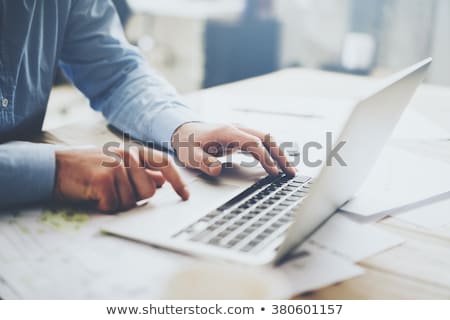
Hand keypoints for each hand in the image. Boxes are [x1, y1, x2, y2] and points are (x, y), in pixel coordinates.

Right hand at [54, 147, 188, 212]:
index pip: (165, 163)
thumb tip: (162, 182)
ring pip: (132, 201)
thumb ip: (140, 172)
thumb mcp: (117, 165)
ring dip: (117, 202)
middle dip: (135, 197)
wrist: (54, 167)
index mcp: (134, 152)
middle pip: (149, 190)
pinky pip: (115, 206)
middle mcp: (127, 156)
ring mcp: (116, 166)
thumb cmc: (88, 169)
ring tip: (101, 191)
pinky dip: (104, 206)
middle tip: (115, 190)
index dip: (178, 180)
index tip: (186, 196)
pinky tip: (93, 195)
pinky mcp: (104, 180)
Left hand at [172, 122, 296, 176]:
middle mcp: (237, 129)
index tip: (273, 172)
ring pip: (267, 140)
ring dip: (280, 154)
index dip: (265, 157)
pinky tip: (278, 166)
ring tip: (290, 171)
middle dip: (281, 155)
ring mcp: (241, 132)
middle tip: (291, 172)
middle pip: (266, 138)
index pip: (253, 143)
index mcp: (227, 132)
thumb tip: (216, 169)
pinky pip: (261, 144)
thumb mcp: (190, 155)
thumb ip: (203, 162)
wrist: (184, 131)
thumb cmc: (188, 144)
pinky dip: (272, 154)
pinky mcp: (242, 137)